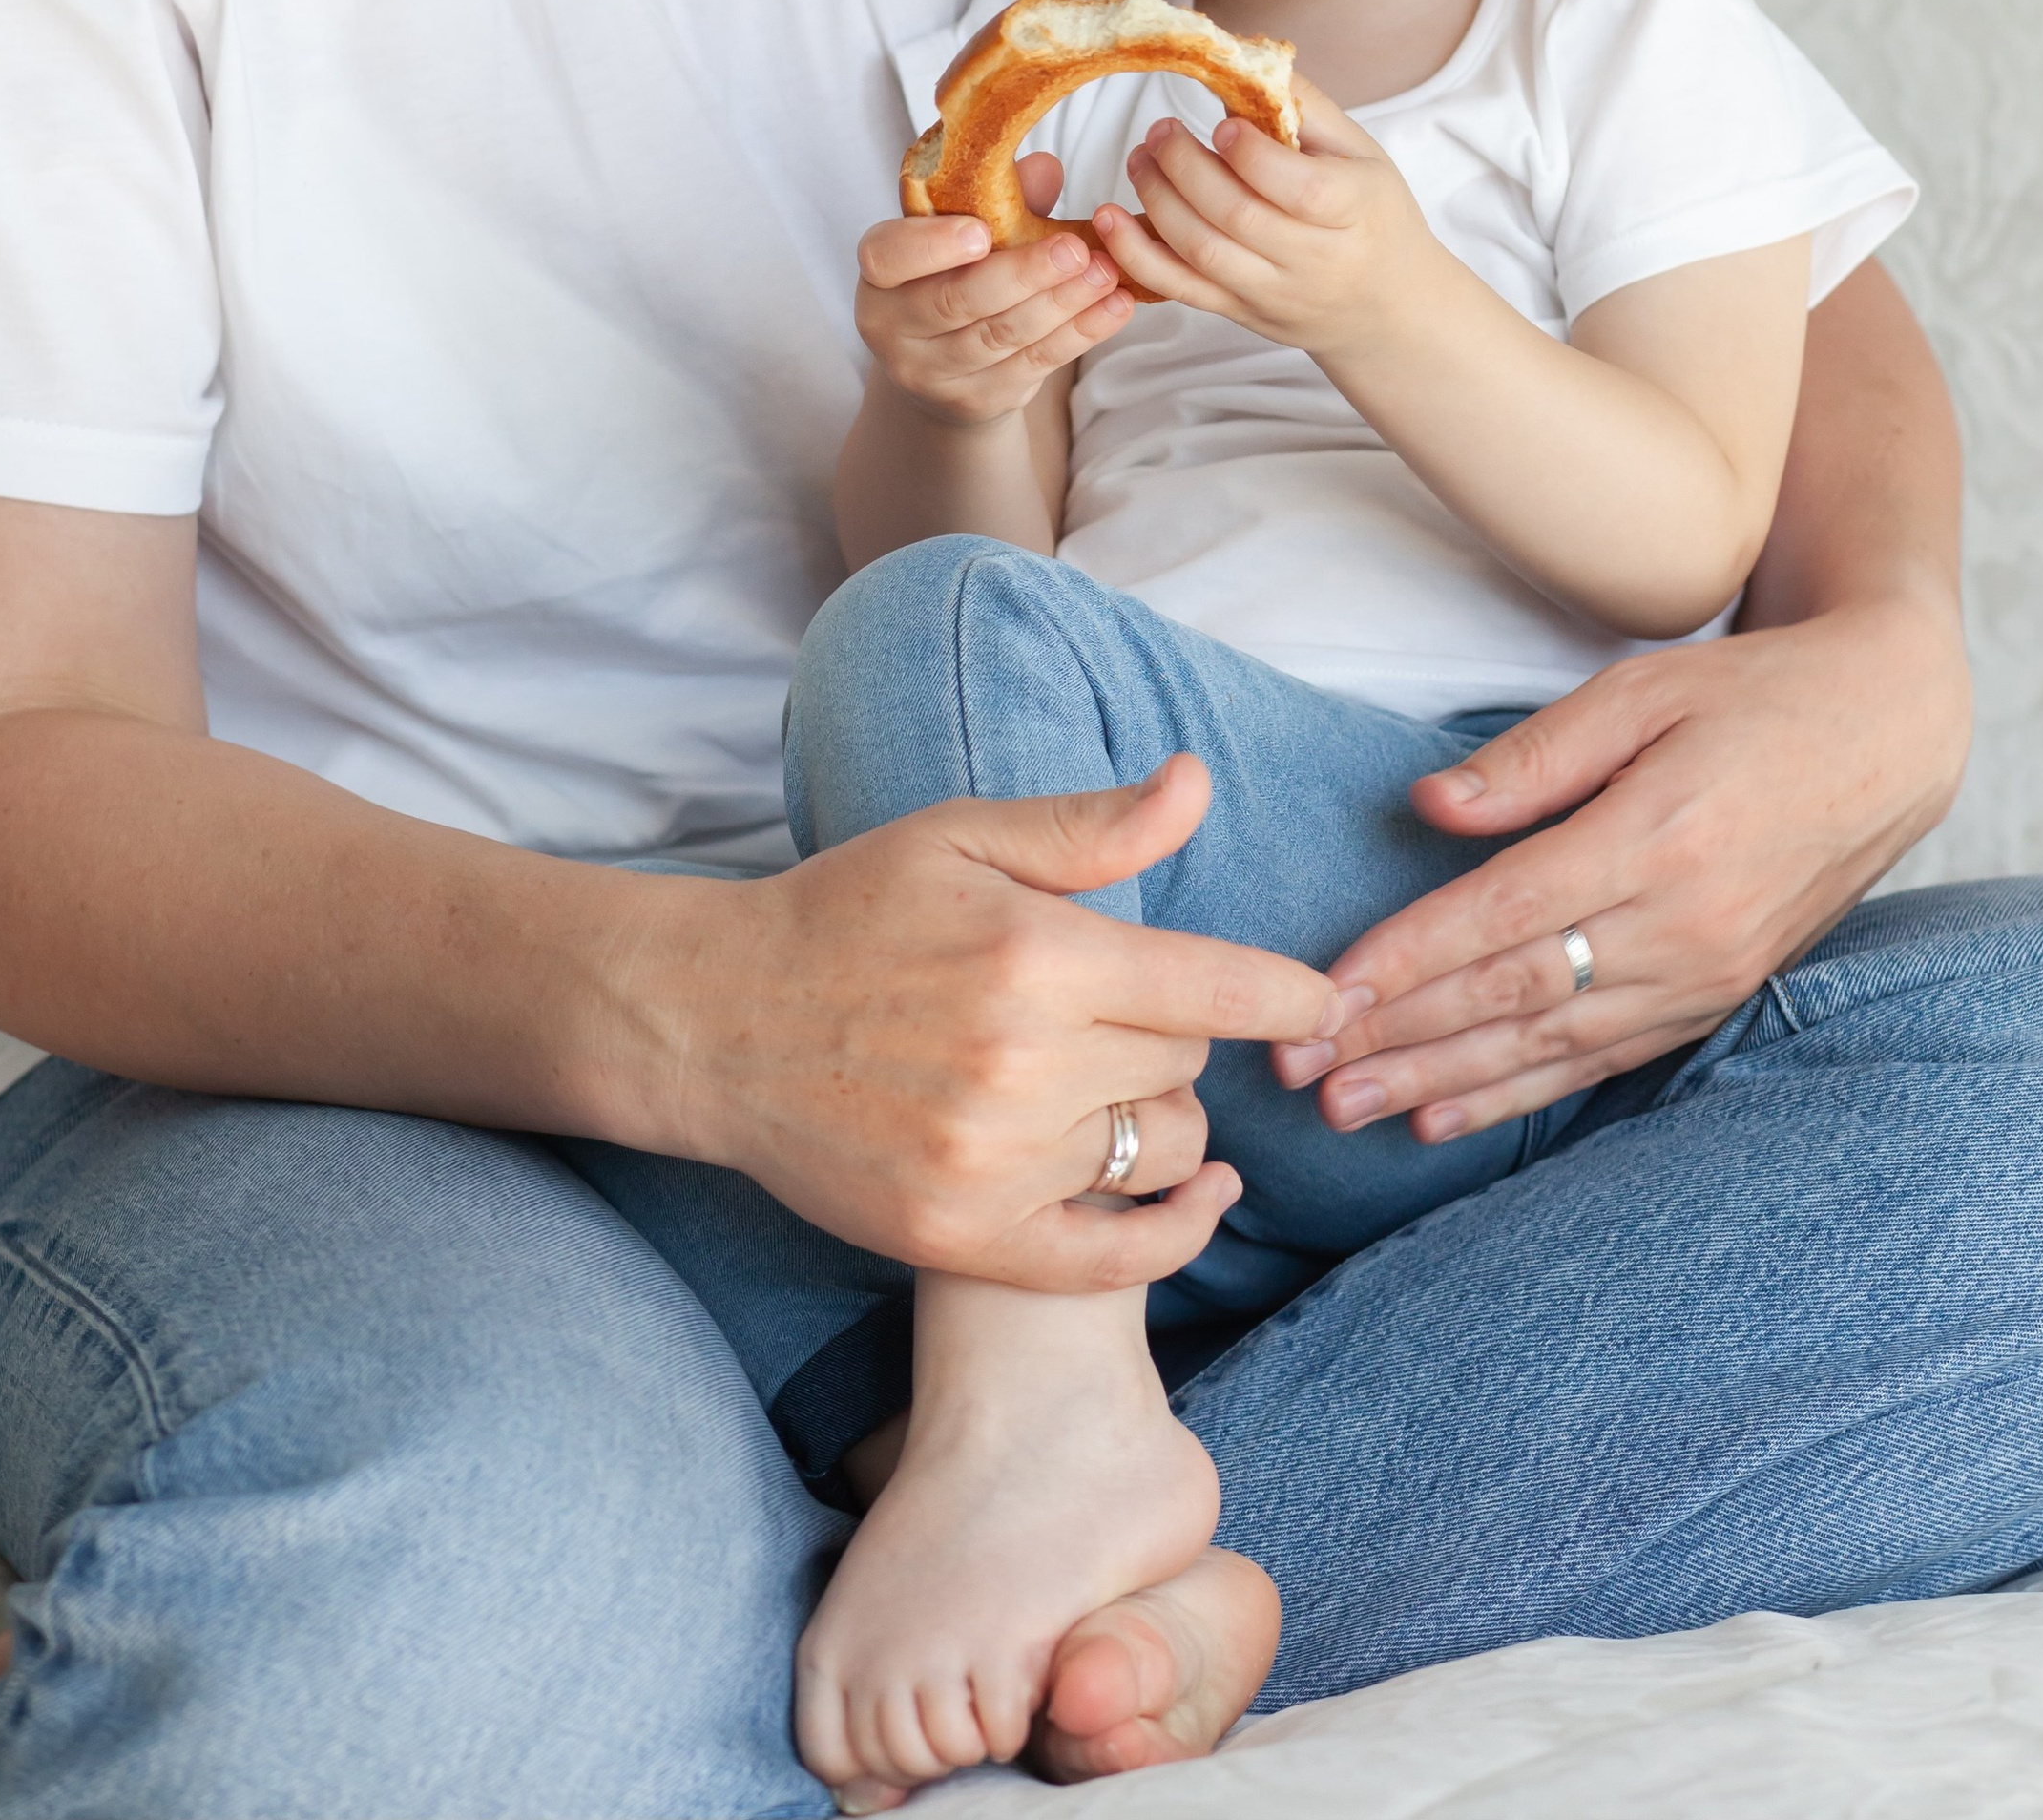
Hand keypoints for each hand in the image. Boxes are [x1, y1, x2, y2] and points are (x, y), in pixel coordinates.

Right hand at [654, 751, 1343, 1287]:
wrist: (714, 1023)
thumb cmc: (848, 912)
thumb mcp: (963, 838)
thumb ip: (1092, 825)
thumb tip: (1200, 781)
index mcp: (1036, 956)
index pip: (1220, 988)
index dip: (1293, 994)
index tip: (1328, 1000)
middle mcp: (1024, 1067)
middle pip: (1186, 1061)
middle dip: (1173, 1030)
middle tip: (1112, 1009)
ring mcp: (994, 1166)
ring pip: (1161, 1150)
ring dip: (1157, 1117)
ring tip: (1101, 1084)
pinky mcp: (965, 1240)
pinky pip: (1118, 1261)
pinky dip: (1172, 1232)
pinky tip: (1197, 1195)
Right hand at [855, 152, 1128, 424]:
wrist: (942, 366)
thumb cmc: (953, 276)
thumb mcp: (962, 234)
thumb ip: (998, 200)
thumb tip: (1045, 168)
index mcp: (880, 275)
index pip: (888, 257)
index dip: (931, 245)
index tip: (981, 231)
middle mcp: (894, 328)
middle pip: (956, 302)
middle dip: (1022, 275)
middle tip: (1074, 250)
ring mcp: (934, 372)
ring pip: (1001, 336)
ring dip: (1061, 303)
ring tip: (1106, 272)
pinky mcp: (979, 399)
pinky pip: (1034, 363)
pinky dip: (1080, 334)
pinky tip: (1114, 307)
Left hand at [1096, 82, 1436, 357]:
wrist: (1388, 308)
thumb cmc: (1375, 217)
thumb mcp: (1364, 154)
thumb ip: (1309, 108)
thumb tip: (1249, 59)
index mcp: (1356, 211)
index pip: (1300, 189)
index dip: (1252, 155)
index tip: (1221, 124)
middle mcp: (1315, 261)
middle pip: (1236, 217)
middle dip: (1185, 168)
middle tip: (1160, 131)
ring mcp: (1274, 293)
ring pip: (1201, 253)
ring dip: (1156, 200)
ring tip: (1139, 159)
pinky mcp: (1240, 313)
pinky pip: (1179, 290)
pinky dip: (1136, 255)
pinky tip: (1110, 220)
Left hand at [1273, 591, 1968, 1140]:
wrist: (1890, 736)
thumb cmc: (1753, 696)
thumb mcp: (1642, 690)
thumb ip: (1533, 758)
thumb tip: (1428, 808)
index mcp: (1656, 834)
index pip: (1505, 914)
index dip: (1408, 959)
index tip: (1322, 991)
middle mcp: (1683, 922)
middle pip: (1515, 993)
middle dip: (1399, 1037)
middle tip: (1299, 1071)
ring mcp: (1706, 973)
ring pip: (1550, 1043)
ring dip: (1442, 1080)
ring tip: (1347, 1109)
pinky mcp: (1716, 997)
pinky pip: (1602, 1060)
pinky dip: (1520, 1093)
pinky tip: (1446, 1114)